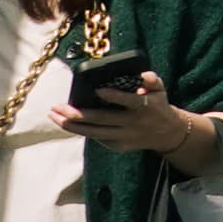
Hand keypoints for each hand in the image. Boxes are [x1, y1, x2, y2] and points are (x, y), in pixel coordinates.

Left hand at [58, 68, 209, 163]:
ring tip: (54, 117)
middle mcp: (133, 123)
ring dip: (71, 126)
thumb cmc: (158, 105)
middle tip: (57, 107)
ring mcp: (124, 137)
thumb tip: (140, 75)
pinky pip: (97, 138)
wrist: (168, 134)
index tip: (98, 90)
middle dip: (78, 114)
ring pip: (94, 133)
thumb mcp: (160, 89)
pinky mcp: (118, 146)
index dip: (114, 97)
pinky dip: (82, 131)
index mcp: (145, 107)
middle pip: (102, 120)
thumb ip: (150, 79)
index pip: (129, 101)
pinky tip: (68, 124)